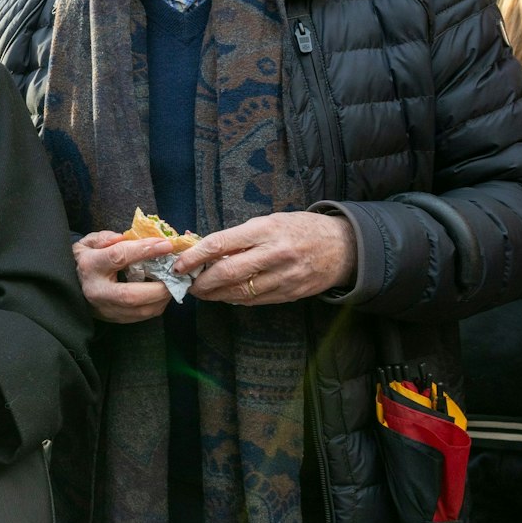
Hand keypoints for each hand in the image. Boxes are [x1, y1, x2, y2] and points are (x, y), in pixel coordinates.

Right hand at [73, 229, 176, 323]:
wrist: (73, 286)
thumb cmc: (85, 260)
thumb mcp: (89, 243)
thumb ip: (105, 238)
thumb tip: (125, 237)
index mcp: (90, 266)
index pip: (119, 257)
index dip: (144, 250)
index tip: (166, 244)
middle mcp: (97, 291)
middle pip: (131, 295)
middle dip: (158, 286)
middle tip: (175, 273)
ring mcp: (107, 309)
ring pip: (140, 310)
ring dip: (162, 297)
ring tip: (173, 282)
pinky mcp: (116, 319)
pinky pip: (143, 316)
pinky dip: (158, 304)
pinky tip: (163, 292)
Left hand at [173, 211, 355, 305]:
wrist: (342, 246)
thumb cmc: (299, 229)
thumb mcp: (269, 222)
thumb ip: (238, 236)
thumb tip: (202, 247)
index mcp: (265, 230)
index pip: (220, 244)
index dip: (195, 256)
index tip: (179, 264)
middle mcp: (274, 254)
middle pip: (227, 273)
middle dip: (202, 282)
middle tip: (188, 284)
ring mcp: (283, 277)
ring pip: (239, 292)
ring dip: (215, 295)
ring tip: (203, 292)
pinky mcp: (290, 294)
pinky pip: (255, 301)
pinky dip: (236, 299)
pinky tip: (226, 295)